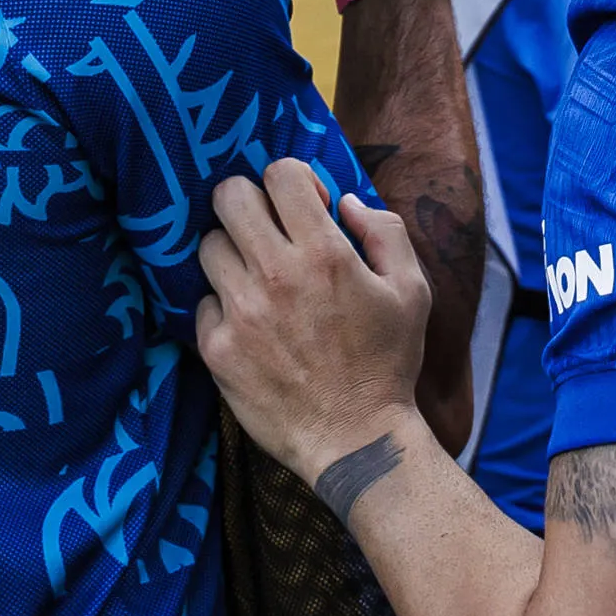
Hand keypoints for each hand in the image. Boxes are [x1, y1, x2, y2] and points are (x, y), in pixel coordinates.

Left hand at [190, 155, 431, 484]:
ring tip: (259, 282)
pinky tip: (252, 327)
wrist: (357, 442)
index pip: (279, 174)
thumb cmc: (388, 364)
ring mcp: (240, 312)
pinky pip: (203, 303)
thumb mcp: (412, 290)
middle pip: (228, 196)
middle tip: (268, 231)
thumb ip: (384, 232)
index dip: (292, 182)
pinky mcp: (216, 349)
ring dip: (233, 254)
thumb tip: (343, 202)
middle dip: (249, 203)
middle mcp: (275, 275)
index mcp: (324, 253)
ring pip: (208, 246)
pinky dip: (224, 308)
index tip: (305, 209)